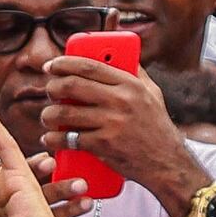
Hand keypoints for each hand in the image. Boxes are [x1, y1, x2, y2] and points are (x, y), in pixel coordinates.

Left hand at [37, 45, 200, 214]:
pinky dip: (54, 139)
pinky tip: (51, 138)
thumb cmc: (156, 127)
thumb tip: (117, 53)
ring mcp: (111, 124)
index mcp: (130, 85)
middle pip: (72, 85)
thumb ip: (135, 73)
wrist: (167, 163)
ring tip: (48, 117)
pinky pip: (69, 139)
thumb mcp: (152, 94)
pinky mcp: (104, 145)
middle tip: (49, 91)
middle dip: (52, 87)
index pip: (89, 66)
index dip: (64, 63)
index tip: (50, 65)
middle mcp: (120, 101)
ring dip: (48, 115)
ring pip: (65, 113)